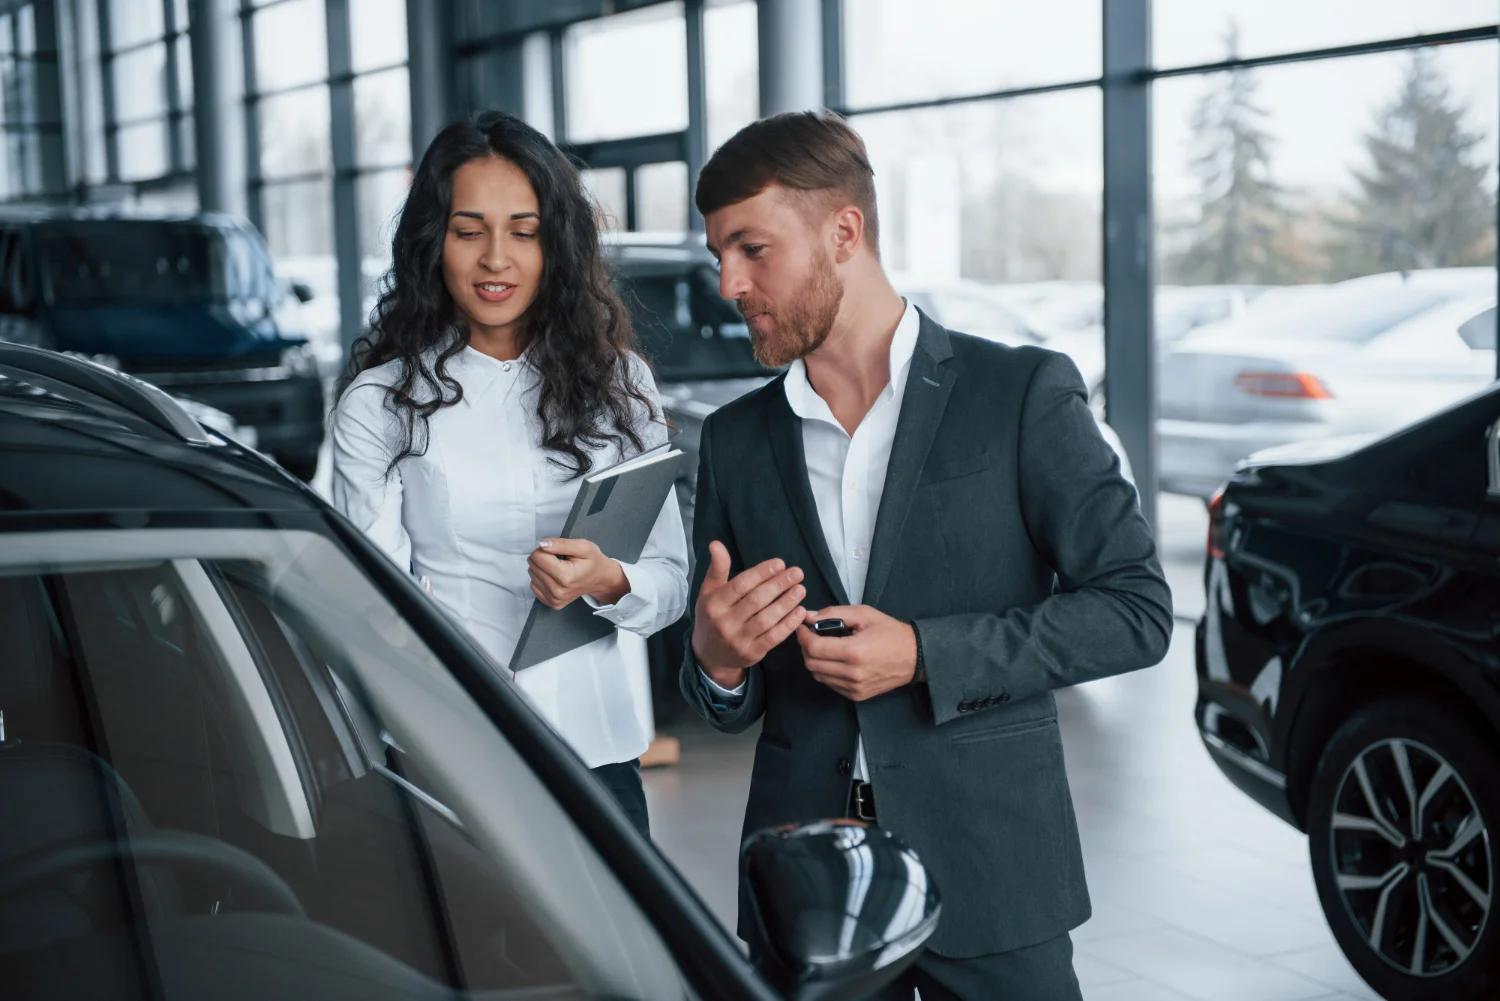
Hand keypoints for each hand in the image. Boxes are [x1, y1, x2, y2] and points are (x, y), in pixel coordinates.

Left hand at [528, 537, 629, 609]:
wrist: (601, 579)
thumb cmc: (593, 561)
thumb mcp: (583, 546)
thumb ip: (562, 544)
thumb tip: (542, 544)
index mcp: (566, 576)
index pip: (537, 557)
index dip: (545, 549)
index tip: (557, 551)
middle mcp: (558, 591)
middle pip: (533, 566)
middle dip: (543, 558)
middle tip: (559, 559)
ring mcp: (554, 599)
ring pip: (532, 575)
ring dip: (542, 568)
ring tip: (558, 568)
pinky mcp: (552, 603)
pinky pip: (534, 586)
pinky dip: (542, 579)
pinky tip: (555, 577)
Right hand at [691, 541, 807, 688]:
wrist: (710, 656)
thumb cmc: (712, 617)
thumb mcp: (709, 592)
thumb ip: (717, 569)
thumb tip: (716, 544)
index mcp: (714, 603)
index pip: (740, 585)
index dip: (761, 573)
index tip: (780, 563)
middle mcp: (725, 622)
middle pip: (756, 600)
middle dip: (779, 585)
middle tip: (797, 573)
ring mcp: (738, 640)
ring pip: (767, 619)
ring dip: (786, 603)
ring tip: (801, 589)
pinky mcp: (752, 653)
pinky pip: (773, 637)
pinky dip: (788, 624)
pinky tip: (800, 611)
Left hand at [797, 605, 917, 701]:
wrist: (915, 657)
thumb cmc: (890, 632)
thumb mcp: (864, 614)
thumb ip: (833, 613)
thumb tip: (808, 616)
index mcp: (854, 651)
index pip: (813, 647)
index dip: (802, 636)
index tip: (802, 627)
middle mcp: (853, 673)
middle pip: (811, 663)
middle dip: (806, 647)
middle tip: (811, 635)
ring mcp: (854, 687)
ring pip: (818, 675)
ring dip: (815, 660)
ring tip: (824, 646)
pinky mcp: (856, 695)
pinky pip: (830, 684)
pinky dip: (826, 671)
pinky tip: (836, 659)